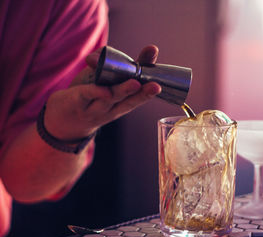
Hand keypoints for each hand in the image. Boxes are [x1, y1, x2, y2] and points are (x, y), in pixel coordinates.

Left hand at [44, 45, 161, 140]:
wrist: (63, 121)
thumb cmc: (91, 97)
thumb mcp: (110, 82)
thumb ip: (126, 65)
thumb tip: (150, 50)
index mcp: (123, 104)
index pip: (139, 96)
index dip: (150, 89)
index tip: (161, 82)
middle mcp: (112, 109)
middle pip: (129, 101)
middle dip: (143, 93)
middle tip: (156, 86)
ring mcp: (95, 107)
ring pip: (111, 98)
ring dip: (123, 90)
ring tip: (134, 84)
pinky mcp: (76, 102)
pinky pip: (87, 95)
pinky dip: (96, 92)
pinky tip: (104, 91)